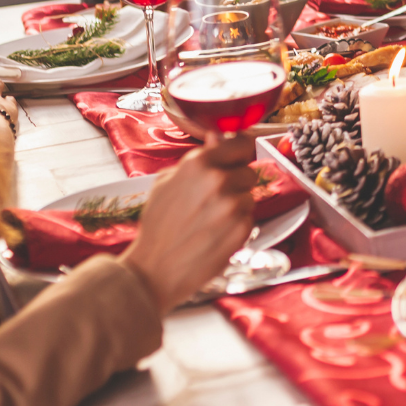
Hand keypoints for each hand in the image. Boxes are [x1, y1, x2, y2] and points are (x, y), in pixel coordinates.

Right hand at [121, 135, 257, 312]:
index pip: (241, 144)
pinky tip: (217, 235)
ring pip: (250, 197)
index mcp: (199, 164)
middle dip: (236, 184)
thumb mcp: (166, 182)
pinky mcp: (242, 229)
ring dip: (237, 207)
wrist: (155, 269)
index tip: (239, 158)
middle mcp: (218, 180)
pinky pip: (250, 219)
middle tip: (214, 201)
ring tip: (212, 220)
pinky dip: (238, 227)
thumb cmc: (157, 226)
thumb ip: (197, 158)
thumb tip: (217, 136)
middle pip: (248, 172)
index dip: (240, 153)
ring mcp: (232, 206)